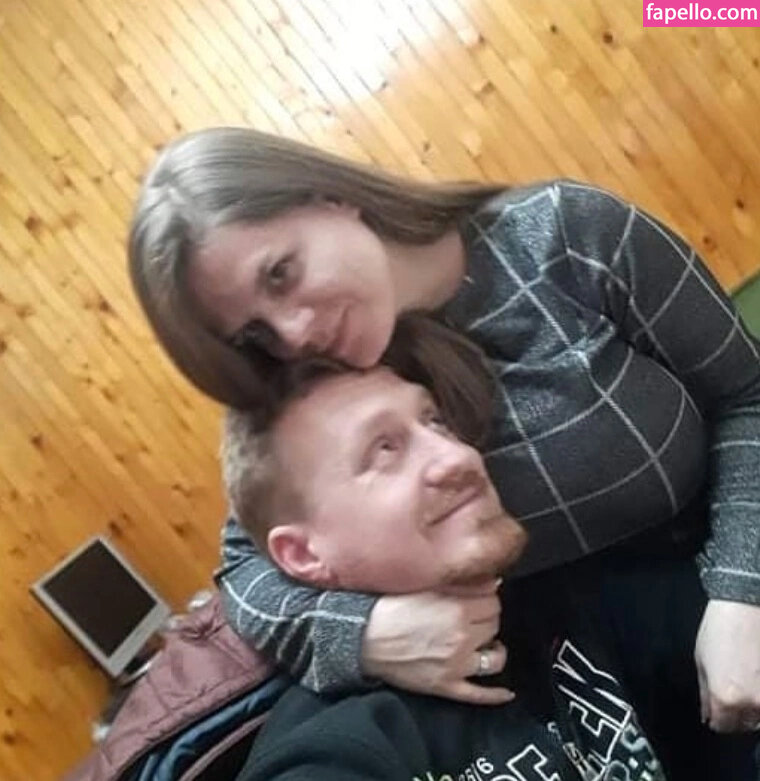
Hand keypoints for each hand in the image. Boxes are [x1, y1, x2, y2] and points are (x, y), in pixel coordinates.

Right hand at [361, 580, 513, 704]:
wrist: (363, 636)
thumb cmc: (389, 607)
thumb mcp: (425, 586)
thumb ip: (461, 584)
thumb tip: (493, 583)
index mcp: (457, 608)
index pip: (493, 601)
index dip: (485, 598)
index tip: (477, 599)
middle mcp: (462, 637)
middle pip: (495, 625)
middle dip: (486, 620)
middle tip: (472, 617)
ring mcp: (456, 665)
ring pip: (494, 659)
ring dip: (494, 651)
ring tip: (485, 644)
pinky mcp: (446, 686)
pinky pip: (478, 695)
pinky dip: (495, 695)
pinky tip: (506, 692)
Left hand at [695, 599, 759, 731]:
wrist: (745, 608)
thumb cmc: (720, 629)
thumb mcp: (701, 661)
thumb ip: (705, 694)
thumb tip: (707, 715)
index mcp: (724, 698)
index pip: (722, 726)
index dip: (717, 719)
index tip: (716, 712)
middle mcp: (751, 703)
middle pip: (744, 725)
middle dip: (735, 715)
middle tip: (731, 695)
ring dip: (752, 708)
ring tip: (744, 683)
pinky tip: (754, 678)